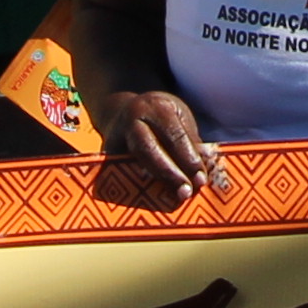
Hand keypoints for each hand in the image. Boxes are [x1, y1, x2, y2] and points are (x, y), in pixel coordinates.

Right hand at [96, 81, 226, 206]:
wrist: (120, 110)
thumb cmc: (158, 116)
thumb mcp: (178, 117)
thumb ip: (189, 140)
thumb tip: (202, 170)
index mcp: (156, 108)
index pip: (174, 135)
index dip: (189, 159)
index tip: (200, 180)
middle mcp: (133, 120)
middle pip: (149, 149)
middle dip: (169, 173)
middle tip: (185, 192)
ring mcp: (114, 137)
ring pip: (131, 163)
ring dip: (151, 183)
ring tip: (170, 199)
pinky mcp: (105, 154)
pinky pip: (119, 172)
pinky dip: (135, 186)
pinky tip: (149, 200)